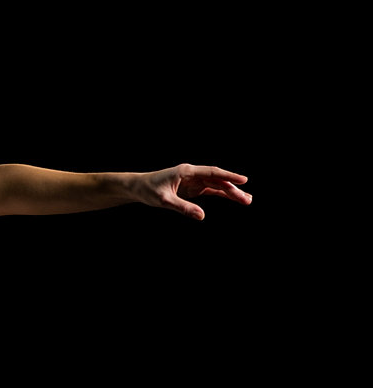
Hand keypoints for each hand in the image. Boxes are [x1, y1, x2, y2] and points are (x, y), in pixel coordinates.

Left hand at [134, 164, 251, 220]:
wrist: (138, 187)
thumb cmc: (148, 190)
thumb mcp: (164, 201)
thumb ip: (183, 208)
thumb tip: (202, 216)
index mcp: (186, 171)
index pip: (212, 172)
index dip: (229, 176)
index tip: (243, 180)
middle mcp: (192, 174)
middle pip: (218, 180)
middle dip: (233, 189)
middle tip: (248, 200)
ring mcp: (194, 180)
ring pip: (217, 185)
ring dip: (231, 192)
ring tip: (247, 200)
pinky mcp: (193, 188)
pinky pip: (211, 190)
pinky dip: (222, 194)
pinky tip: (234, 198)